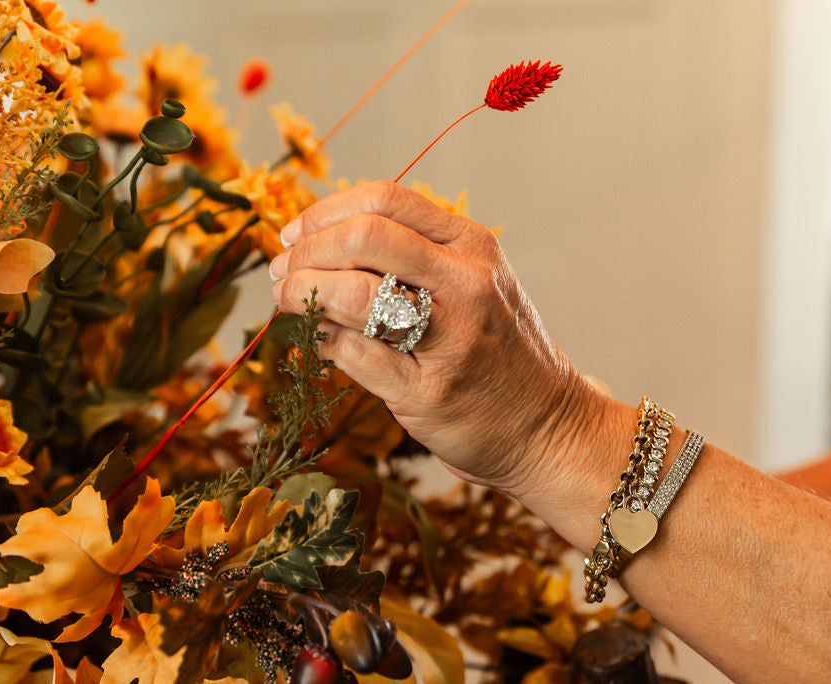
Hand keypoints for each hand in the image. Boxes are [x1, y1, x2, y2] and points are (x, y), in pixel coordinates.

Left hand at [270, 181, 598, 495]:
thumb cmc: (498, 348)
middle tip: (282, 269)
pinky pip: (354, 354)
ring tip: (287, 301)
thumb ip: (412, 255)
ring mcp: (451, 339)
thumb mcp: (474, 281)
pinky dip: (324, 341)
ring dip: (303, 294)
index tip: (295, 232)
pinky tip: (319, 340)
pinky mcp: (429, 391)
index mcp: (473, 246)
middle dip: (307, 250)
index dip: (325, 211)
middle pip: (363, 238)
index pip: (385, 200)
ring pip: (353, 295)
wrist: (547, 426)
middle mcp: (466, 284)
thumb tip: (319, 241)